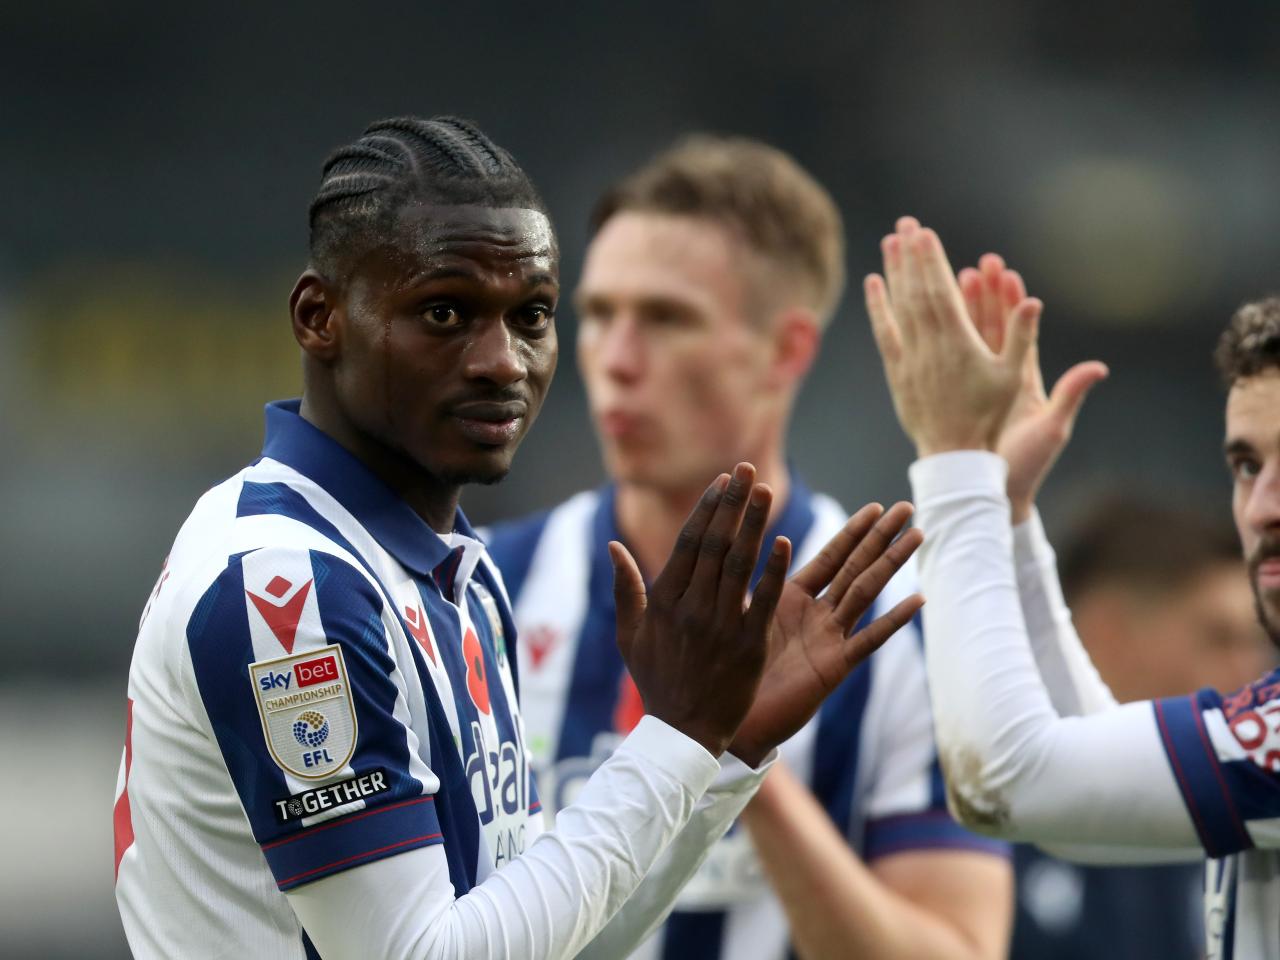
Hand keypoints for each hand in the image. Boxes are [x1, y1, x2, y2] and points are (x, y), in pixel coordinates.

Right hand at [609, 462, 790, 757]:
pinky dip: (771, 571)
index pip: (688, 543)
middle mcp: (691, 608)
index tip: (723, 480)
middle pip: (714, 545)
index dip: (707, 509)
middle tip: (747, 469)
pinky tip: (783, 541)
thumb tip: (613, 547)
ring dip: (752, 524)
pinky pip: (761, 602)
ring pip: (738, 565)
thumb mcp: (630, 636)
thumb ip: (625, 589)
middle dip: (732, 504)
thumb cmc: (657, 682)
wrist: (682, 734)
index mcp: (664, 602)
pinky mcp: (747, 647)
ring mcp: (720, 627)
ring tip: (765, 490)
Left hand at [728, 502, 924, 766]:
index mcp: (792, 599)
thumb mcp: (737, 617)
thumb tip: (731, 543)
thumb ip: (745, 585)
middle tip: (906, 508)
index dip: (853, 532)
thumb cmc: (727, 671)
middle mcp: (817, 616)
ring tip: (918, 536)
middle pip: (855, 567)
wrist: (730, 720)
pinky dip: (891, 620)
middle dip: (880, 538)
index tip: (875, 507)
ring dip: (891, 564)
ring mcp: (830, 639)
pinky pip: (867, 640)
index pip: (830, 557)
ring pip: (866, 593)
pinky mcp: (834, 667)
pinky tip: (917, 599)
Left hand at [864, 217, 1038, 457]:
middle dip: (911, 256)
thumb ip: (1022, 336)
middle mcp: (929, 347)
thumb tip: (1033, 300)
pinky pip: (885, 333)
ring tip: (889, 241)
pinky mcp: (898, 371)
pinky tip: (873, 283)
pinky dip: (878, 306)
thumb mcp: (1013, 377)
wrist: (954, 454)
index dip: (931, 261)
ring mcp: (910, 358)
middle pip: (916, 292)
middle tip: (906, 224)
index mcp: (958, 344)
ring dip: (893, 272)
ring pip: (898, 307)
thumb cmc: (990, 417)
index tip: (925, 233)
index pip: (940, 292)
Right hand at [958, 253, 1107, 522]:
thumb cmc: (1026, 465)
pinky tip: (926, 317)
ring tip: (951, 276)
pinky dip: (939, 338)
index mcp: (1025, 380)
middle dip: (984, 293)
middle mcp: (1002, 377)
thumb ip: (1070, 395)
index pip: (1019, 332)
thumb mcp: (1051, 429)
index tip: (1006, 273)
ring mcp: (978, 385)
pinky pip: (948, 361)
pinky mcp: (960, 395)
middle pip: (993, 326)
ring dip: (960, 309)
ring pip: (967, 339)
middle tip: (978, 262)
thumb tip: (1098, 367)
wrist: (996, 491)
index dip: (1013, 302)